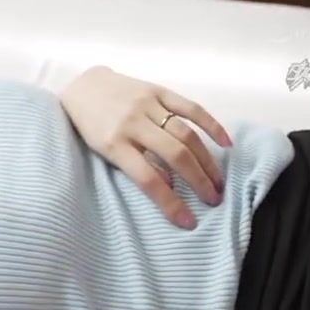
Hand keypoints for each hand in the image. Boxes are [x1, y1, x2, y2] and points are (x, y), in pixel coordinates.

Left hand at [59, 65, 232, 229]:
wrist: (83, 88)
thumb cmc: (91, 127)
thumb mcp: (103, 151)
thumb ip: (134, 166)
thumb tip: (170, 184)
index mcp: (113, 144)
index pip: (148, 180)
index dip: (170, 203)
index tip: (188, 221)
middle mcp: (132, 123)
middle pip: (174, 155)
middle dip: (198, 181)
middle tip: (213, 199)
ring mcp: (147, 104)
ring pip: (186, 134)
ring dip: (207, 161)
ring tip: (218, 181)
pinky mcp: (158, 90)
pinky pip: (191, 108)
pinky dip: (211, 125)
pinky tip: (226, 143)